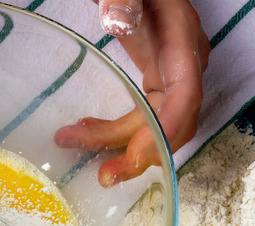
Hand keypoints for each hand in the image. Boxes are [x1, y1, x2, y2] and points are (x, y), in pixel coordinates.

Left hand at [54, 0, 208, 186]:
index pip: (184, 95)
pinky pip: (142, 114)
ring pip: (153, 124)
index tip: (134, 157)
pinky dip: (114, 129)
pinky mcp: (156, 77)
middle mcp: (184, 61)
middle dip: (139, 154)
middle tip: (103, 176)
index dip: (164, 131)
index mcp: (181, 39)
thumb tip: (119, 21)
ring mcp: (171, 71)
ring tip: (70, 140)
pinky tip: (84, 129)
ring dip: (116, 143)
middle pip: (172, 121)